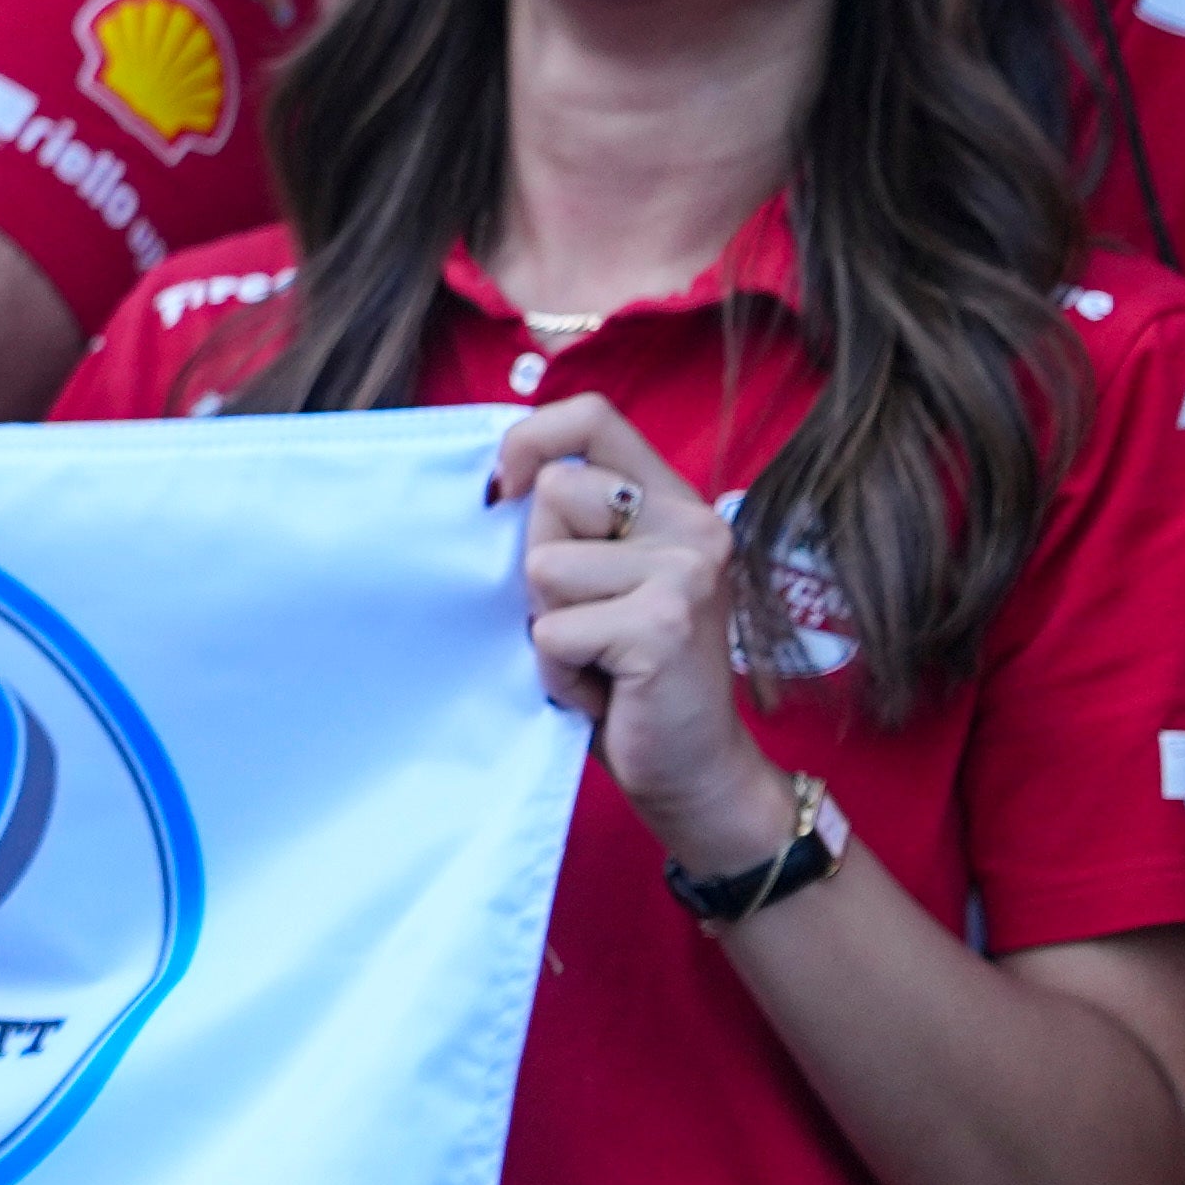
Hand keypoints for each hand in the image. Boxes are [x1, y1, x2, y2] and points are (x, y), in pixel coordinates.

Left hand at [496, 391, 782, 869]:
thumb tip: (490, 486)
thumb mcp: (602, 582)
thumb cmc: (627, 674)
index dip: (530, 440)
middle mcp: (692, 526)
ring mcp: (685, 573)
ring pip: (542, 568)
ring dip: (548, 627)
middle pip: (552, 494)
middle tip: (587, 621)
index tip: (501, 492)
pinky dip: (557, 672)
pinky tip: (603, 690)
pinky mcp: (663, 626)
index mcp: (673, 503)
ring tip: (596, 657)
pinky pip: (551, 632)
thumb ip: (570, 528)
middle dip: (539, 566)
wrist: (694, 767)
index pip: (593, 417)